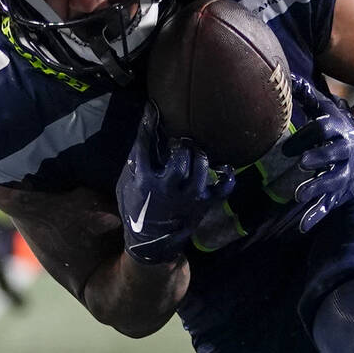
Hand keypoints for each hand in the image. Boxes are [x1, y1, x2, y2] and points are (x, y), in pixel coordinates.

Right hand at [117, 105, 233, 263]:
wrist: (151, 243)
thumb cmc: (136, 210)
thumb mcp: (125, 187)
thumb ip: (134, 164)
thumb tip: (145, 137)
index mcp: (144, 181)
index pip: (145, 145)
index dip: (149, 124)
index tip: (153, 109)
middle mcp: (167, 188)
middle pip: (180, 156)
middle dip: (181, 144)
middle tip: (181, 142)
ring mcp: (189, 197)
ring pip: (200, 166)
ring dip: (199, 154)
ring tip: (195, 152)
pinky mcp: (204, 204)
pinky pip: (224, 187)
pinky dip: (227, 175)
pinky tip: (224, 167)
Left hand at [282, 78, 353, 232]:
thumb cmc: (339, 122)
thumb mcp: (326, 107)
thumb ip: (307, 95)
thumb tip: (287, 77)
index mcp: (337, 129)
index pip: (322, 130)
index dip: (306, 137)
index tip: (287, 148)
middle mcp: (343, 151)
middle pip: (332, 154)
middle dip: (319, 158)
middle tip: (303, 163)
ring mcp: (343, 172)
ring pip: (332, 180)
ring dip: (317, 188)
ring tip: (300, 195)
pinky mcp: (340, 190)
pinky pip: (329, 203)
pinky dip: (317, 215)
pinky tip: (303, 226)